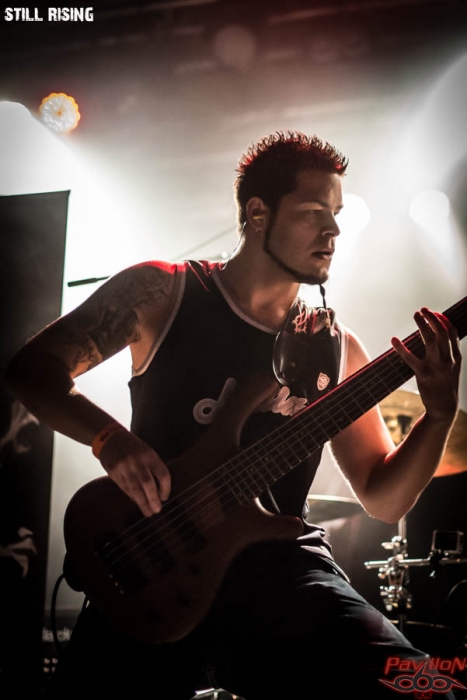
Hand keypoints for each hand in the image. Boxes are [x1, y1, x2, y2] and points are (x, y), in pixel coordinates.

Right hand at [97, 429, 170, 516]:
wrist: (109, 437)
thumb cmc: (132, 447)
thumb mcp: (146, 451)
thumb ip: (153, 467)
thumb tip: (160, 489)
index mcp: (149, 455)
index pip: (162, 474)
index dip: (166, 488)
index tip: (165, 498)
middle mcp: (137, 461)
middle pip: (148, 484)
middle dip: (153, 499)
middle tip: (157, 510)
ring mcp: (124, 467)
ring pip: (135, 489)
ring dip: (142, 503)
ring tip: (148, 512)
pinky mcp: (113, 473)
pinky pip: (125, 488)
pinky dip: (132, 497)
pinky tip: (137, 502)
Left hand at [391, 307, 461, 421]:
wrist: (444, 408)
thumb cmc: (446, 385)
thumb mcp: (453, 368)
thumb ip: (449, 353)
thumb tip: (441, 335)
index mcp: (456, 357)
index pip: (452, 332)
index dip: (443, 320)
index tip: (435, 313)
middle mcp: (448, 360)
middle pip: (441, 332)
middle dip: (432, 318)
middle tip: (423, 310)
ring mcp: (436, 367)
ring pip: (429, 340)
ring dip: (422, 325)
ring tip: (416, 314)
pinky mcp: (423, 375)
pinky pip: (410, 358)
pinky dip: (401, 348)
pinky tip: (394, 339)